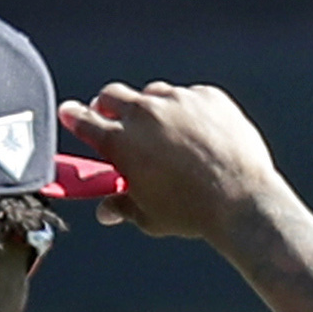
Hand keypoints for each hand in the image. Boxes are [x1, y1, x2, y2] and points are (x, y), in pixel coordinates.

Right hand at [56, 82, 293, 243]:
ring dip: (151, 110)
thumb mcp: (150, 216)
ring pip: (153, 94)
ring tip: (165, 135)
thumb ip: (123, 205)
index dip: (73, 116)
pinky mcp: (208, 97)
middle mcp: (146, 114)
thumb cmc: (193, 212)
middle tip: (114, 121)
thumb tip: (107, 210)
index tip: (71, 113)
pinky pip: (190, 97)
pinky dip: (188, 112)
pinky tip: (199, 136)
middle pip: (112, 95)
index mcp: (122, 143)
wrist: (241, 200)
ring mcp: (178, 101)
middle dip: (108, 107)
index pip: (83, 120)